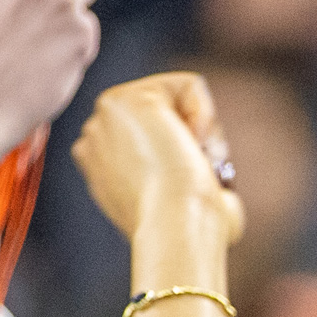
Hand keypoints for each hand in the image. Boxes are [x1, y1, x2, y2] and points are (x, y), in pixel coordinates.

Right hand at [72, 72, 244, 248]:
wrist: (174, 226)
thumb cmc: (188, 231)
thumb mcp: (177, 207)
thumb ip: (182, 185)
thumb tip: (222, 189)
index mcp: (99, 166)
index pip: (150, 138)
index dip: (179, 157)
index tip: (182, 188)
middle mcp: (95, 137)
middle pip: (163, 116)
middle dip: (187, 139)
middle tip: (192, 173)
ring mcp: (107, 115)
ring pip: (176, 98)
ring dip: (198, 129)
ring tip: (193, 162)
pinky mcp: (127, 97)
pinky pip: (189, 85)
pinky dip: (205, 112)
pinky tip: (192, 144)